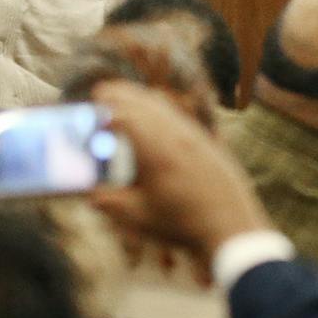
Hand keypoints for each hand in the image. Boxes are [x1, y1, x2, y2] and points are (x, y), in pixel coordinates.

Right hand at [88, 80, 272, 281]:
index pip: (127, 116)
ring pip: (166, 108)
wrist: (231, 227)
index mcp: (156, 153)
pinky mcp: (209, 143)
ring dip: (143, 99)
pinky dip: (162, 109)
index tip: (91, 104)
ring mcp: (197, 138)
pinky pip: (181, 116)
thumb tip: (86, 191)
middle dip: (122, 94)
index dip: (106, 108)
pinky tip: (155, 115)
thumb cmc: (182, 225)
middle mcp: (178, 138)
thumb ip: (108, 201)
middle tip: (102, 90)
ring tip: (124, 97)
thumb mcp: (137, 216)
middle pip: (146, 104)